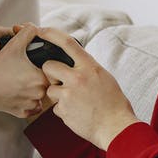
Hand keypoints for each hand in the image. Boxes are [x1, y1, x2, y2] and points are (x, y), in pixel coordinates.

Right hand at [0, 24, 49, 118]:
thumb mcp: (14, 45)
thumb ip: (28, 32)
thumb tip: (34, 28)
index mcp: (41, 78)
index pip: (54, 72)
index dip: (45, 67)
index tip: (37, 65)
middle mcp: (38, 94)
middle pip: (47, 85)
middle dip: (39, 78)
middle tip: (27, 72)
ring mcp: (30, 105)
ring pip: (39, 97)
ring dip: (33, 91)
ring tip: (21, 82)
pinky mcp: (21, 113)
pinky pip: (31, 108)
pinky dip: (27, 102)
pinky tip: (19, 94)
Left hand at [36, 27, 139, 149]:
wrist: (116, 127)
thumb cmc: (113, 103)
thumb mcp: (103, 77)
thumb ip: (86, 68)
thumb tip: (73, 61)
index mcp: (89, 67)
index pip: (67, 42)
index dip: (51, 33)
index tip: (41, 30)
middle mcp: (77, 78)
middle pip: (48, 66)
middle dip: (50, 73)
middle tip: (60, 81)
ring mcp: (68, 95)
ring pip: (50, 89)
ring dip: (58, 95)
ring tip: (75, 101)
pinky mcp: (63, 111)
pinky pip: (55, 107)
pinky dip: (63, 110)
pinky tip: (77, 112)